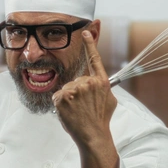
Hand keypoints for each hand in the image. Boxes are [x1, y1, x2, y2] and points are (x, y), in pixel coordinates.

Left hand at [52, 30, 116, 148]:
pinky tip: (69, 113)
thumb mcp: (109, 101)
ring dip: (68, 99)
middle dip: (76, 92)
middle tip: (83, 107)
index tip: (85, 31)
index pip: (94, 59)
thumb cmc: (100, 120)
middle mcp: (89, 83)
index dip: (90, 44)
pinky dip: (60, 105)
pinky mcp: (63, 97)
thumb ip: (103, 88)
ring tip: (77, 111)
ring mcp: (75, 89)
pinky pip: (57, 97)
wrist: (93, 136)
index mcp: (101, 82)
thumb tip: (99, 83)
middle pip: (76, 81)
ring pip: (66, 89)